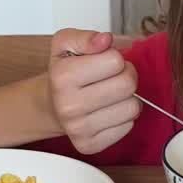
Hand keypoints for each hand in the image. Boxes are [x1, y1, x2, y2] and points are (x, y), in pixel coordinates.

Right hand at [47, 29, 139, 153]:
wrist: (50, 106)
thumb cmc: (63, 73)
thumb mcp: (65, 44)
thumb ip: (86, 37)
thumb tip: (105, 39)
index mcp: (63, 76)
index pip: (116, 61)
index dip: (115, 58)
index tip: (104, 62)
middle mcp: (69, 105)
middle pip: (127, 84)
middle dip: (126, 76)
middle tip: (112, 77)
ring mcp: (79, 129)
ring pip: (132, 107)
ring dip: (127, 98)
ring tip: (111, 94)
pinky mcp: (90, 145)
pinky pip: (128, 126)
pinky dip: (123, 117)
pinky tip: (107, 111)